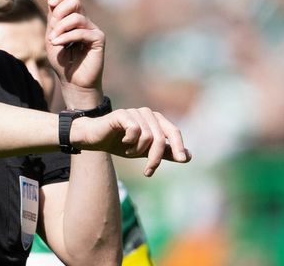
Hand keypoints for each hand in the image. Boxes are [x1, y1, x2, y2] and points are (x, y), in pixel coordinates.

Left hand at [45, 0, 104, 93]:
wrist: (73, 82)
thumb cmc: (63, 62)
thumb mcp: (52, 38)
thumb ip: (53, 21)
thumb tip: (52, 1)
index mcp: (73, 20)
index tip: (51, 2)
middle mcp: (84, 22)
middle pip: (75, 1)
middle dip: (60, 10)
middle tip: (53, 26)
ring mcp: (92, 29)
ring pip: (77, 17)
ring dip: (61, 27)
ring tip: (53, 40)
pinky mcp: (98, 39)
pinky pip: (81, 32)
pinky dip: (66, 37)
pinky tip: (58, 43)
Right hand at [73, 107, 191, 176]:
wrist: (94, 140)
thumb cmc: (119, 144)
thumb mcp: (144, 152)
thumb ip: (165, 153)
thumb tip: (189, 157)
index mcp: (155, 120)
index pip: (173, 132)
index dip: (178, 146)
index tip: (182, 160)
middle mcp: (147, 113)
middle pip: (161, 138)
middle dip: (155, 157)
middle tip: (148, 171)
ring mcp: (134, 112)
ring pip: (148, 136)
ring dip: (138, 151)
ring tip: (128, 151)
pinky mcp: (122, 114)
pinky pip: (135, 130)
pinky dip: (130, 142)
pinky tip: (122, 142)